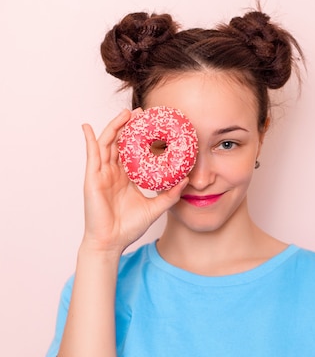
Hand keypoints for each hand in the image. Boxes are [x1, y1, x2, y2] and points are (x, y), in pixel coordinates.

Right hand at [81, 109, 186, 253]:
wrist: (112, 242)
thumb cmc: (129, 228)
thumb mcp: (155, 208)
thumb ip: (170, 195)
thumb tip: (185, 180)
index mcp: (126, 178)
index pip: (133, 152)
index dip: (140, 137)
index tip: (152, 124)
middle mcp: (113, 173)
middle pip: (120, 143)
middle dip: (128, 126)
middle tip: (141, 113)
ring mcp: (102, 174)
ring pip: (107, 144)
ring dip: (114, 127)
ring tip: (125, 114)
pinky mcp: (92, 178)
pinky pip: (91, 155)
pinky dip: (89, 139)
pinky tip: (87, 127)